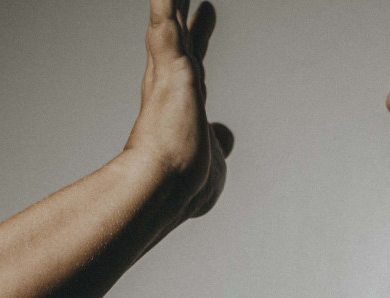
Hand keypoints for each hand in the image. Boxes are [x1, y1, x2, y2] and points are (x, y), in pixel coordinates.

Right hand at [124, 0, 233, 217]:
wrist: (165, 187)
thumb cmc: (187, 186)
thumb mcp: (214, 160)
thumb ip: (218, 143)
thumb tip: (223, 136)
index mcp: (182, 108)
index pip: (194, 67)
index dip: (199, 42)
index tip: (206, 16)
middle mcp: (171, 87)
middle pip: (182, 40)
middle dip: (187, 16)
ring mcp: (169, 75)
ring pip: (171, 25)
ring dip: (173, 3)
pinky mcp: (171, 66)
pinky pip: (166, 23)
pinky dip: (166, 4)